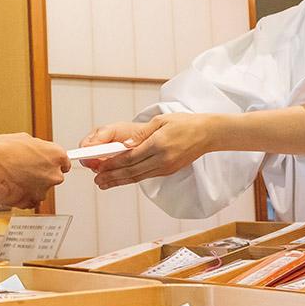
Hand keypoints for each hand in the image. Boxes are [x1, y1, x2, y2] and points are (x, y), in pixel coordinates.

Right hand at [0, 133, 68, 208]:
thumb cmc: (0, 151)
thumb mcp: (23, 139)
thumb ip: (36, 148)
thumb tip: (35, 151)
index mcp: (55, 156)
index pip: (64, 162)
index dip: (52, 163)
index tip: (47, 164)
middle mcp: (53, 175)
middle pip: (53, 176)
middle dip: (41, 174)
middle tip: (24, 169)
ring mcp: (42, 191)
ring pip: (40, 189)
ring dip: (31, 186)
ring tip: (14, 177)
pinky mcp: (30, 202)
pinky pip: (29, 200)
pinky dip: (22, 196)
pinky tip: (11, 187)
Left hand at [85, 113, 216, 188]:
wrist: (207, 134)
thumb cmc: (184, 123)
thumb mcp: (161, 121)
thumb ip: (141, 133)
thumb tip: (125, 144)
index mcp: (158, 145)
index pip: (130, 157)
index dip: (113, 164)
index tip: (99, 167)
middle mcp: (162, 159)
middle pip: (131, 170)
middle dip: (112, 176)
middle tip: (97, 181)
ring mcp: (166, 167)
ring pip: (138, 176)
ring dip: (120, 181)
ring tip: (104, 184)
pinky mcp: (169, 170)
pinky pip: (146, 176)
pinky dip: (132, 178)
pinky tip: (122, 179)